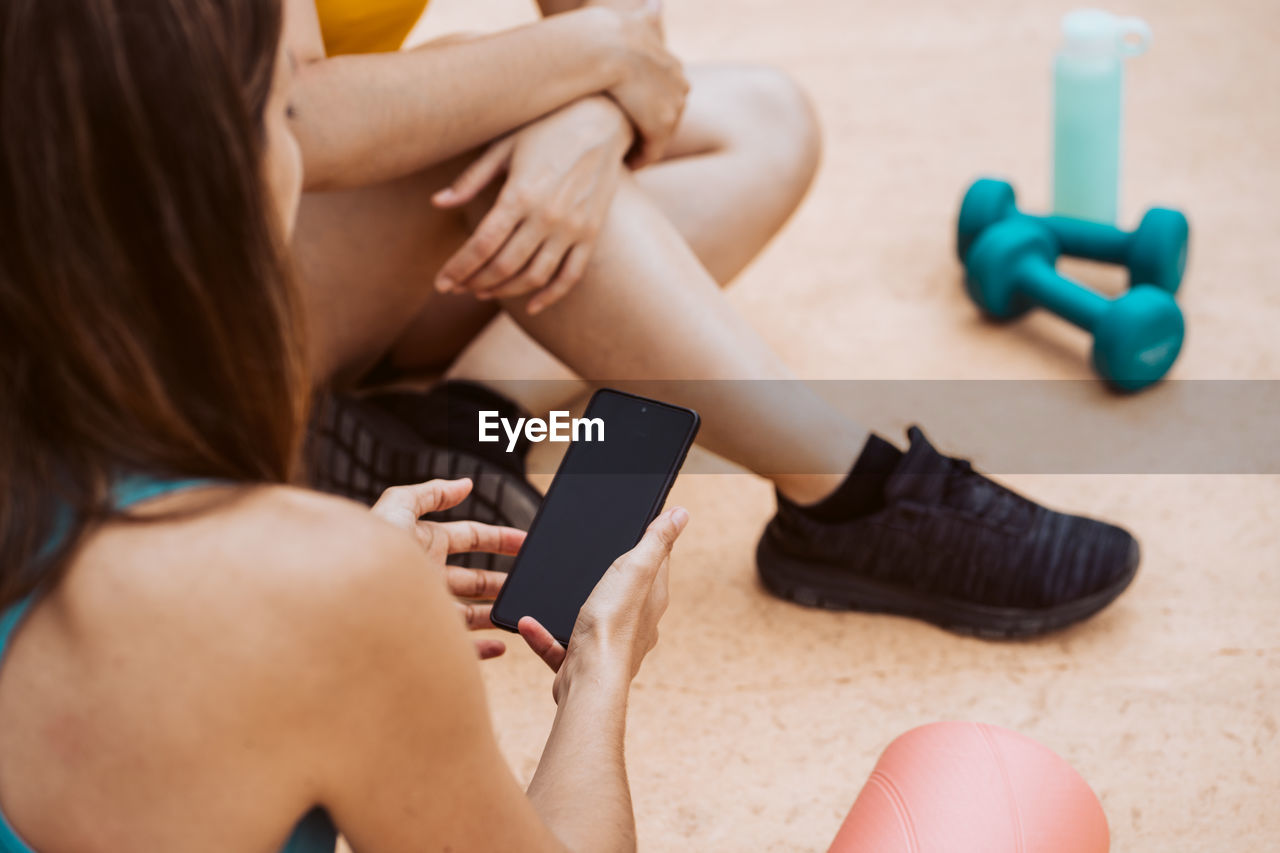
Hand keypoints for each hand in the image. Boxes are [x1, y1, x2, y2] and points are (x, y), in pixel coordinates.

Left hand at [371, 479, 526, 660]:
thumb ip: (431, 493)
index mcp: (425, 544)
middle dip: (502, 577)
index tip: (526, 541)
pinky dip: (486, 647)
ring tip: (518, 610)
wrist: (342, 602)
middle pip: (474, 577)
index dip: (499, 537)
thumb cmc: (364, 552)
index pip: (471, 537)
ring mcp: (427, 608)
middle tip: (529, 578)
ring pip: (472, 612)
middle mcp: (428, 576)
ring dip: (496, 610)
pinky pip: (462, 648)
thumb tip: (464, 484)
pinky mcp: (425, 639)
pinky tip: (502, 644)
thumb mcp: (397, 508)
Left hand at [433, 96, 631, 313]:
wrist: (604, 120)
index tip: (441, 282)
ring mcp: (572, 228)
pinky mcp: (591, 233)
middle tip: (457, 289)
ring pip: (534, 277)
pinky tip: (532, 305)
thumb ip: (471, 179)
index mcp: (520, 194)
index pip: (481, 245)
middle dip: (474, 282)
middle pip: (503, 266)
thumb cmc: (547, 127)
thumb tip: (437, 203)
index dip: (457, 268)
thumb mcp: (504, 146)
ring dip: (505, 291)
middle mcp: (546, 216)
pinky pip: (570, 276)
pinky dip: (550, 295)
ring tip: (484, 292)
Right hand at [518, 506, 688, 702]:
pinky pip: (559, 644)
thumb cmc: (613, 627)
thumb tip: (682, 514)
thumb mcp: (635, 570)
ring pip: (590, 618)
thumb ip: (656, 541)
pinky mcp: (582, 662)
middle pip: (625, 590)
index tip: (635, 527)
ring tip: (553, 591)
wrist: (588, 682)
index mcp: (651, 598)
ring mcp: (609, 644)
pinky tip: (529, 624)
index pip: (656, 563)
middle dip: (608, 574)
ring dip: (571, 604)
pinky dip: (543, 634)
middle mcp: (635, 622)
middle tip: (589, 555)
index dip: (647, 542)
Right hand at [595, 0, 687, 166]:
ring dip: (645, 147)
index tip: (631, 115)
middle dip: (650, 128)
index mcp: (673, 64)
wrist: (604, 46)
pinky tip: (626, 163)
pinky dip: (640, 158)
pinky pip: (652, 150)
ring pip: (660, 135)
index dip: (648, 106)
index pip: (667, 92)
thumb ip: (648, 15)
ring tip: (626, 156)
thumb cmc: (607, 33)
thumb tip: (658, 1)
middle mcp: (679, 84)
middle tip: (629, 141)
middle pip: (667, 115)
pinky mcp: (660, 125)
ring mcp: (672, 105)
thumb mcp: (635, 19)